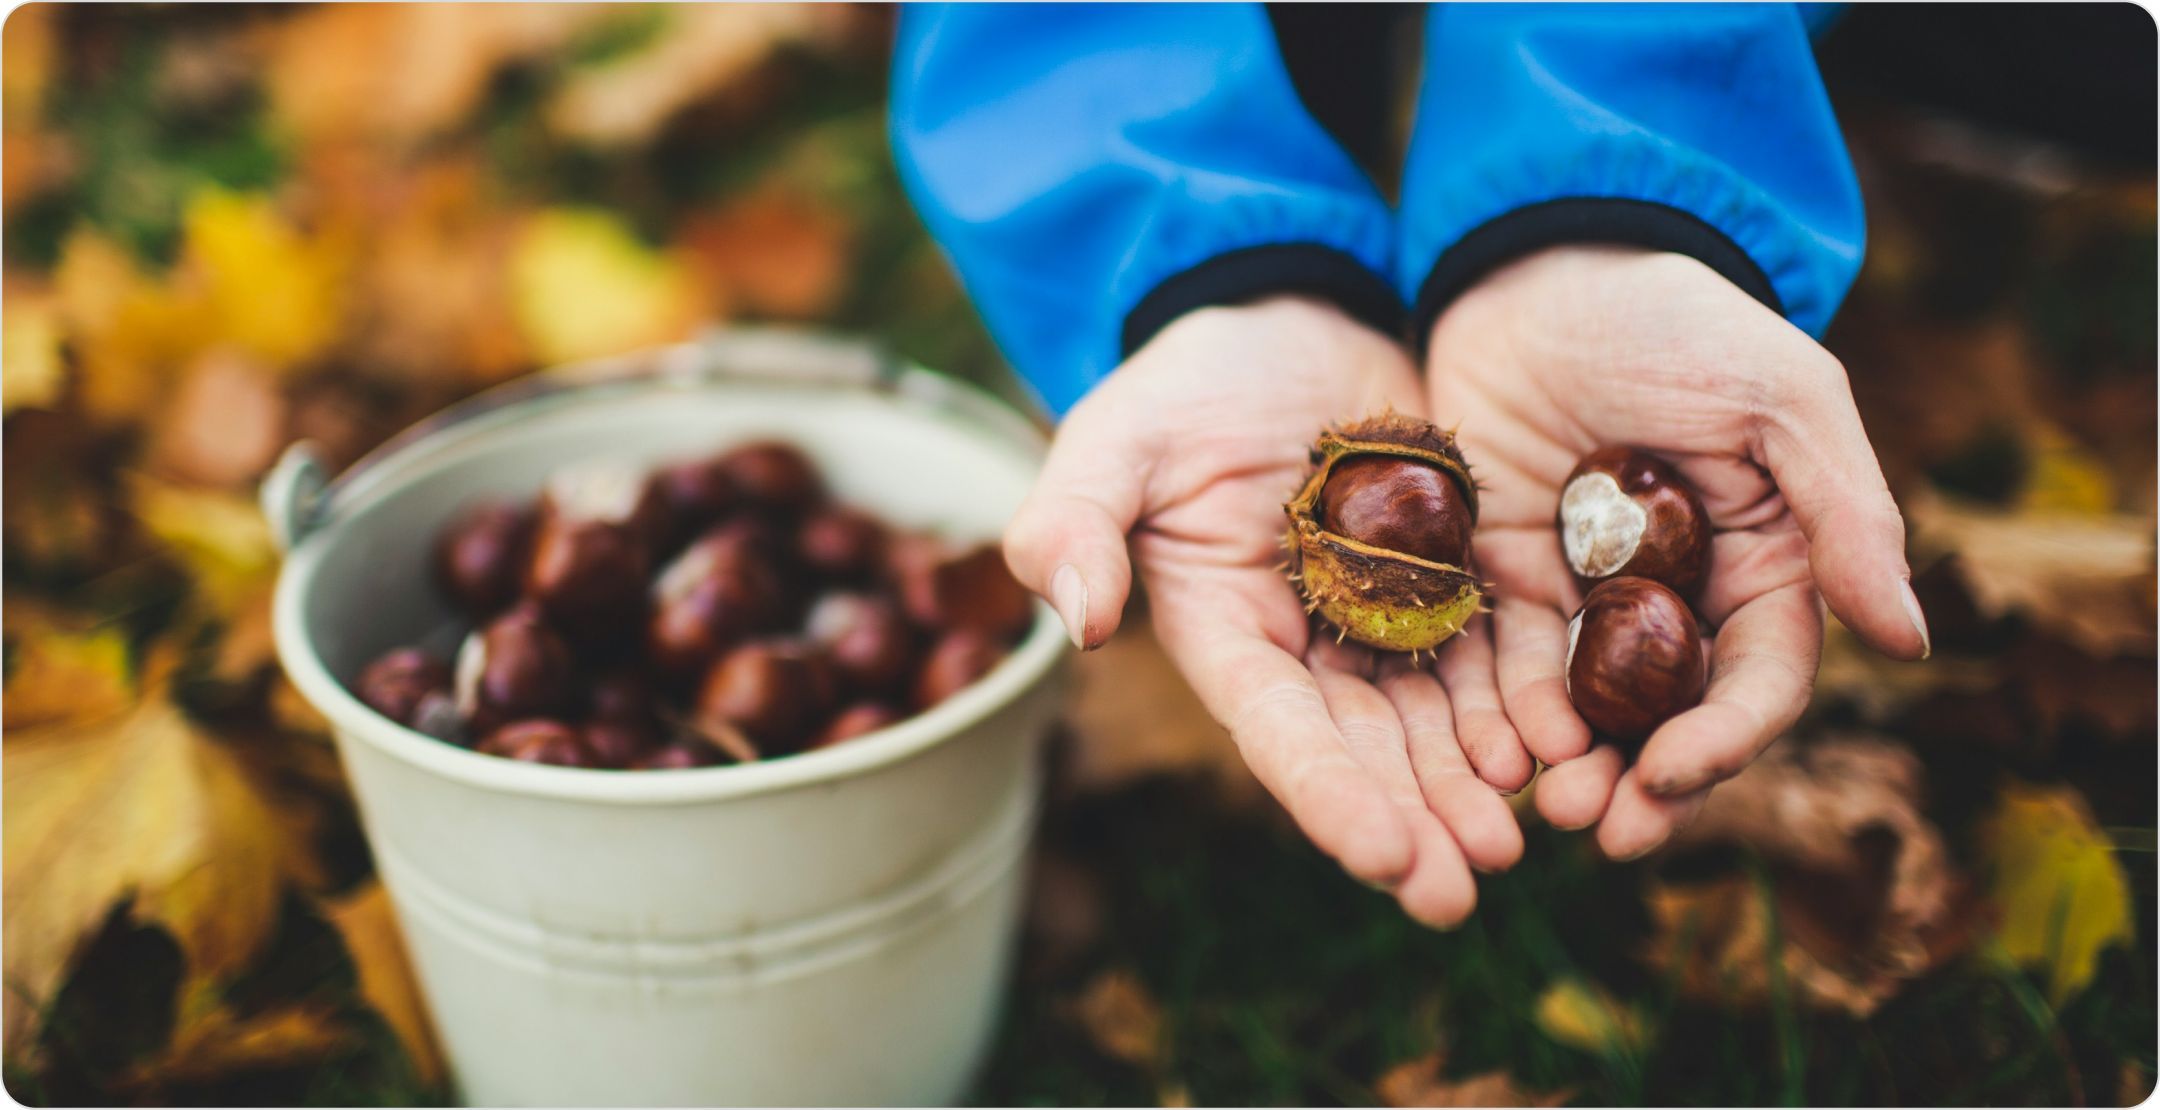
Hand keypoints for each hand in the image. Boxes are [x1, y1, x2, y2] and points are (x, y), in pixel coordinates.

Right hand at [1005, 297, 1524, 925]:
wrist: (1287, 316)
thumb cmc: (1185, 384)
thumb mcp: (1114, 438)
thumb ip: (1074, 521)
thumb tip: (1077, 621)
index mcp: (1228, 633)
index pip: (1278, 730)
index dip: (1329, 796)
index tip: (1386, 859)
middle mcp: (1310, 647)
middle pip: (1366, 749)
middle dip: (1414, 820)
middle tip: (1466, 888)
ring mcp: (1386, 617)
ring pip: (1438, 719)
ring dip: (1474, 784)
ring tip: (1525, 837)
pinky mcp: (1453, 578)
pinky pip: (1495, 651)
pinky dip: (1525, 702)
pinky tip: (1564, 747)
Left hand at [1423, 247, 1929, 859]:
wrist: (1539, 265)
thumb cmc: (1675, 320)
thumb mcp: (1779, 399)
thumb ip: (1846, 514)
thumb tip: (1909, 641)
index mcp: (1764, 563)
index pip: (1758, 679)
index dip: (1725, 739)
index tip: (1674, 774)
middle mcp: (1679, 596)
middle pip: (1669, 717)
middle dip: (1642, 783)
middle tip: (1601, 833)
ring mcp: (1587, 593)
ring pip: (1586, 710)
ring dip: (1570, 768)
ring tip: (1542, 813)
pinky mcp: (1504, 577)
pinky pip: (1504, 663)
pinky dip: (1500, 715)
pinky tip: (1486, 755)